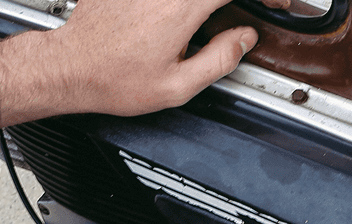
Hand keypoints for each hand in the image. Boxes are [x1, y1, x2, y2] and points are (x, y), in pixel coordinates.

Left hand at [0, 0, 258, 125]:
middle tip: (259, 6)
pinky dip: (193, 4)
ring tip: (226, 14)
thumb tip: (243, 39)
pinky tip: (197, 14)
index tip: (280, 3)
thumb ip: (219, 60)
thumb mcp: (177, 86)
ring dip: (214, 2)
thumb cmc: (115, 79)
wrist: (72, 66)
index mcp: (183, 6)